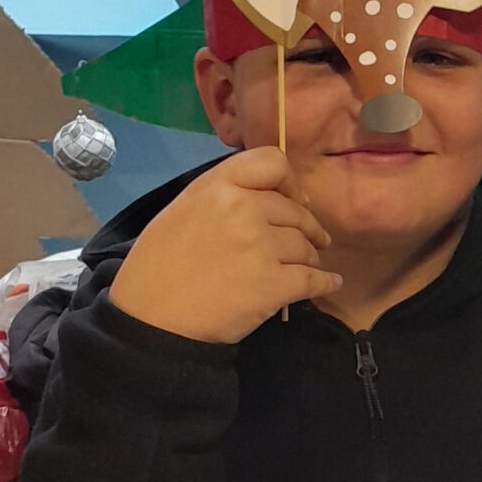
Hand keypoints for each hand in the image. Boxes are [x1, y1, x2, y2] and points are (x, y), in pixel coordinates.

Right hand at [107, 148, 339, 344]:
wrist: (152, 319)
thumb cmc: (158, 267)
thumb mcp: (181, 211)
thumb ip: (223, 195)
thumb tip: (265, 197)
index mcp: (218, 187)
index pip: (273, 162)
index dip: (290, 182)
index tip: (295, 201)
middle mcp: (244, 209)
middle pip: (296, 211)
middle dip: (307, 228)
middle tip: (313, 241)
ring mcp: (261, 246)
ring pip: (306, 246)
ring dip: (311, 257)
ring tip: (309, 266)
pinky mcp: (273, 284)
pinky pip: (313, 279)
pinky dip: (325, 282)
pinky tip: (329, 283)